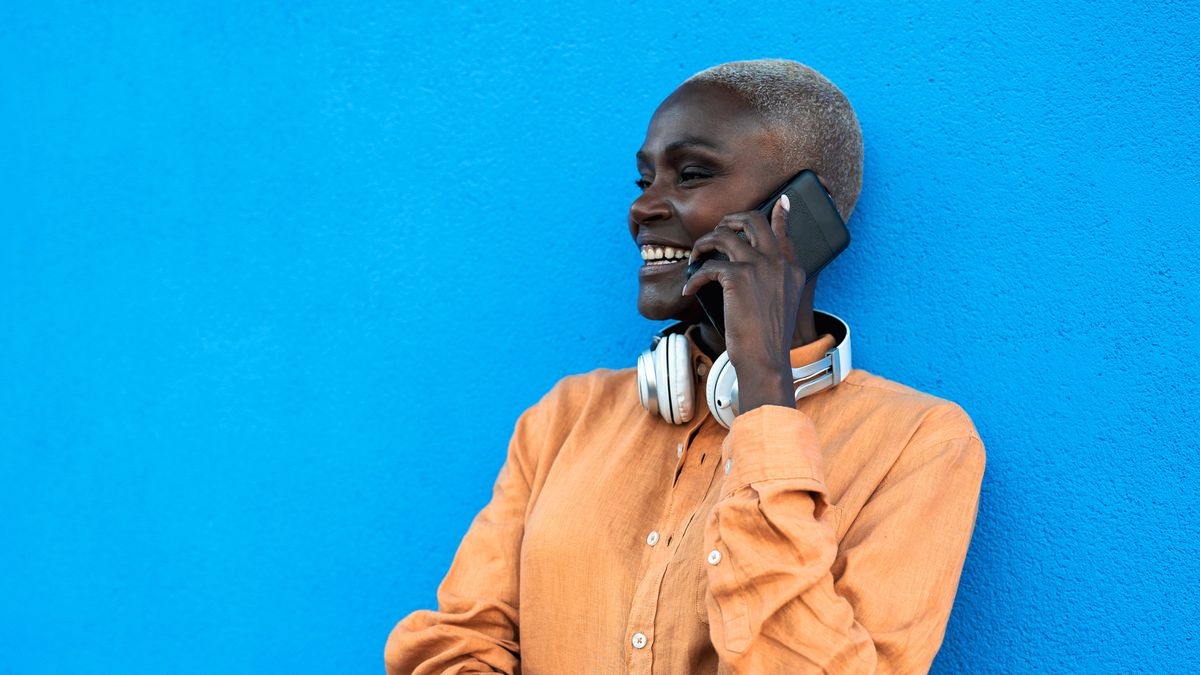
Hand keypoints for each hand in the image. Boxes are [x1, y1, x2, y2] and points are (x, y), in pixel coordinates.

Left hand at [680, 195, 806, 412]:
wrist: (765, 359)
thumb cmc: (767, 339)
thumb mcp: (780, 306)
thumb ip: (773, 282)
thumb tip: (747, 270)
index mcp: (792, 269)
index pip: (785, 231)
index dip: (780, 213)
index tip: (780, 201)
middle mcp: (779, 262)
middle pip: (752, 220)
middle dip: (729, 220)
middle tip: (715, 233)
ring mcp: (760, 266)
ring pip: (724, 235)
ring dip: (703, 244)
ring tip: (695, 259)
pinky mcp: (738, 277)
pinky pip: (708, 265)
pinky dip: (694, 277)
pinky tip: (690, 290)